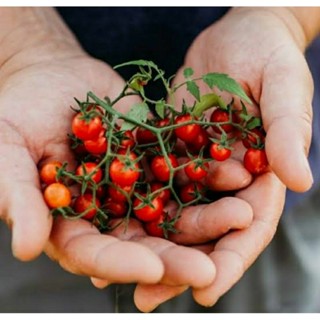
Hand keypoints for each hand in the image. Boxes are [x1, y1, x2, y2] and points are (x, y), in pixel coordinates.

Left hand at [129, 7, 314, 310]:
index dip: (231, 259)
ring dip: (147, 246)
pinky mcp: (171, 150)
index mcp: (261, 173)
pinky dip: (130, 205)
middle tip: (146, 300)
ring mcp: (197, 168)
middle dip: (178, 266)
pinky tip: (105, 225)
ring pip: (173, 214)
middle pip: (205, 231)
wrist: (237, 34)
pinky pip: (149, 182)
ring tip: (111, 277)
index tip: (206, 290)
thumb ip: (289, 131)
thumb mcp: (283, 85)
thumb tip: (301, 182)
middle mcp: (228, 180)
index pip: (249, 226)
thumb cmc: (268, 54)